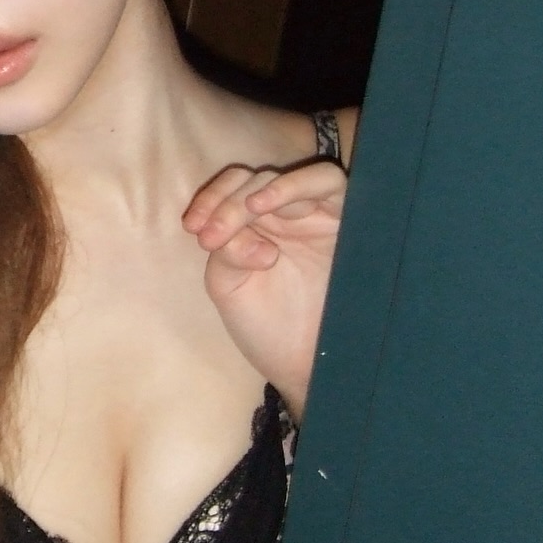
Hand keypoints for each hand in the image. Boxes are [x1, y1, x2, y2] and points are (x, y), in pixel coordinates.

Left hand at [182, 160, 346, 418]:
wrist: (305, 366)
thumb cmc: (267, 327)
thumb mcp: (230, 286)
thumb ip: (227, 252)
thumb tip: (255, 239)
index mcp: (257, 225)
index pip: (233, 187)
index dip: (211, 198)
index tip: (193, 227)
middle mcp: (289, 216)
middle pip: (257, 179)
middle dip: (228, 202)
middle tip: (212, 237)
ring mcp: (320, 216)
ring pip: (292, 176)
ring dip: (261, 189)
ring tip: (246, 212)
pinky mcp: (349, 222)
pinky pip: (329, 183)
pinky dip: (295, 186)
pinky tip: (265, 205)